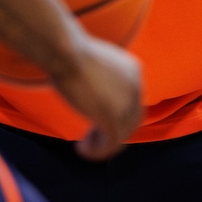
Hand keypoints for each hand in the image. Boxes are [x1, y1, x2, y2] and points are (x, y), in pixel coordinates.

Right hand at [50, 37, 143, 160]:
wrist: (66, 51)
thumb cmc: (68, 50)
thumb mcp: (92, 59)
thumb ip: (98, 75)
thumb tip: (87, 85)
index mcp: (133, 70)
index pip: (132, 99)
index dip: (116, 113)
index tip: (95, 118)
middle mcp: (135, 87)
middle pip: (131, 119)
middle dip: (112, 129)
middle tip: (90, 135)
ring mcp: (126, 103)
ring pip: (123, 133)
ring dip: (104, 143)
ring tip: (85, 145)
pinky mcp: (112, 116)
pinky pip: (112, 143)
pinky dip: (99, 151)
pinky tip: (83, 150)